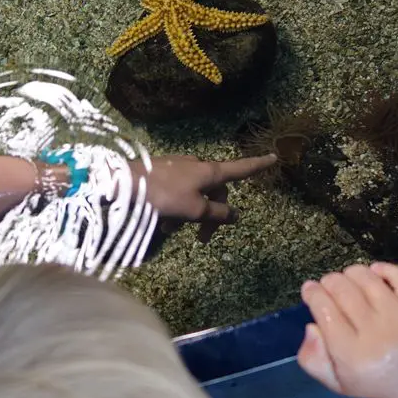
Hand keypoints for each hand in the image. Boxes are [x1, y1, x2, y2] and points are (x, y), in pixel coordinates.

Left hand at [131, 153, 276, 242]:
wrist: (123, 181)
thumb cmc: (163, 195)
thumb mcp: (194, 210)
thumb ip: (217, 213)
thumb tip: (236, 214)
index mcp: (209, 171)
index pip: (241, 168)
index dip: (258, 165)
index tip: (274, 157)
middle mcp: (197, 166)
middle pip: (214, 191)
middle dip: (210, 216)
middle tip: (202, 240)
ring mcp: (179, 168)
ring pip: (193, 195)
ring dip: (187, 215)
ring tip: (170, 231)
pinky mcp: (162, 173)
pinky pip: (177, 193)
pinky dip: (174, 209)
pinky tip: (161, 223)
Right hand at [296, 262, 397, 397]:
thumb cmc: (366, 379)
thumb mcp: (331, 379)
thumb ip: (312, 356)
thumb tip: (313, 326)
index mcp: (353, 357)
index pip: (326, 312)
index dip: (313, 293)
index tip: (309, 288)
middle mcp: (380, 339)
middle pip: (345, 292)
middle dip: (330, 282)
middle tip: (328, 284)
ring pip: (371, 282)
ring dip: (353, 273)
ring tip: (348, 277)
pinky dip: (387, 270)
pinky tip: (375, 271)